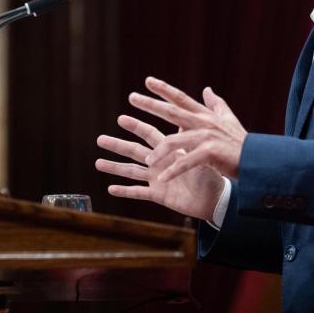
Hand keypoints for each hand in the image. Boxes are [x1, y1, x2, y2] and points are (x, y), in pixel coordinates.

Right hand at [96, 114, 224, 219]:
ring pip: (131, 171)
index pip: (148, 134)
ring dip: (114, 167)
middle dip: (117, 145)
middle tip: (99, 139)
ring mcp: (156, 178)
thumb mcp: (199, 152)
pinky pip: (138, 192)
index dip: (135, 126)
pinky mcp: (158, 195)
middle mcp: (158, 162)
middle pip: (133, 151)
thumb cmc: (210, 173)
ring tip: (97, 163)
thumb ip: (189, 135)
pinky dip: (125, 191)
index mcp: (168, 149)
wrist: (216, 197)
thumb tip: (185, 115)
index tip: (120, 118)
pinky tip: (110, 189)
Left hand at [132, 77, 246, 180]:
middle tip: (131, 97)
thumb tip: (207, 89)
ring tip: (148, 161)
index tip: (147, 81)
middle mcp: (204, 122)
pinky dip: (174, 170)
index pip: (181, 99)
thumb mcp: (228, 119)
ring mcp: (206, 137)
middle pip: (172, 111)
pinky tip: (162, 178)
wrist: (257, 160)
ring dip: (160, 152)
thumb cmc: (240, 142)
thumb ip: (216, 104)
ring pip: (176, 141)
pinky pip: (186, 162)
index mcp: (205, 115)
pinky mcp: (210, 153)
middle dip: (151, 104)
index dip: (164, 89)